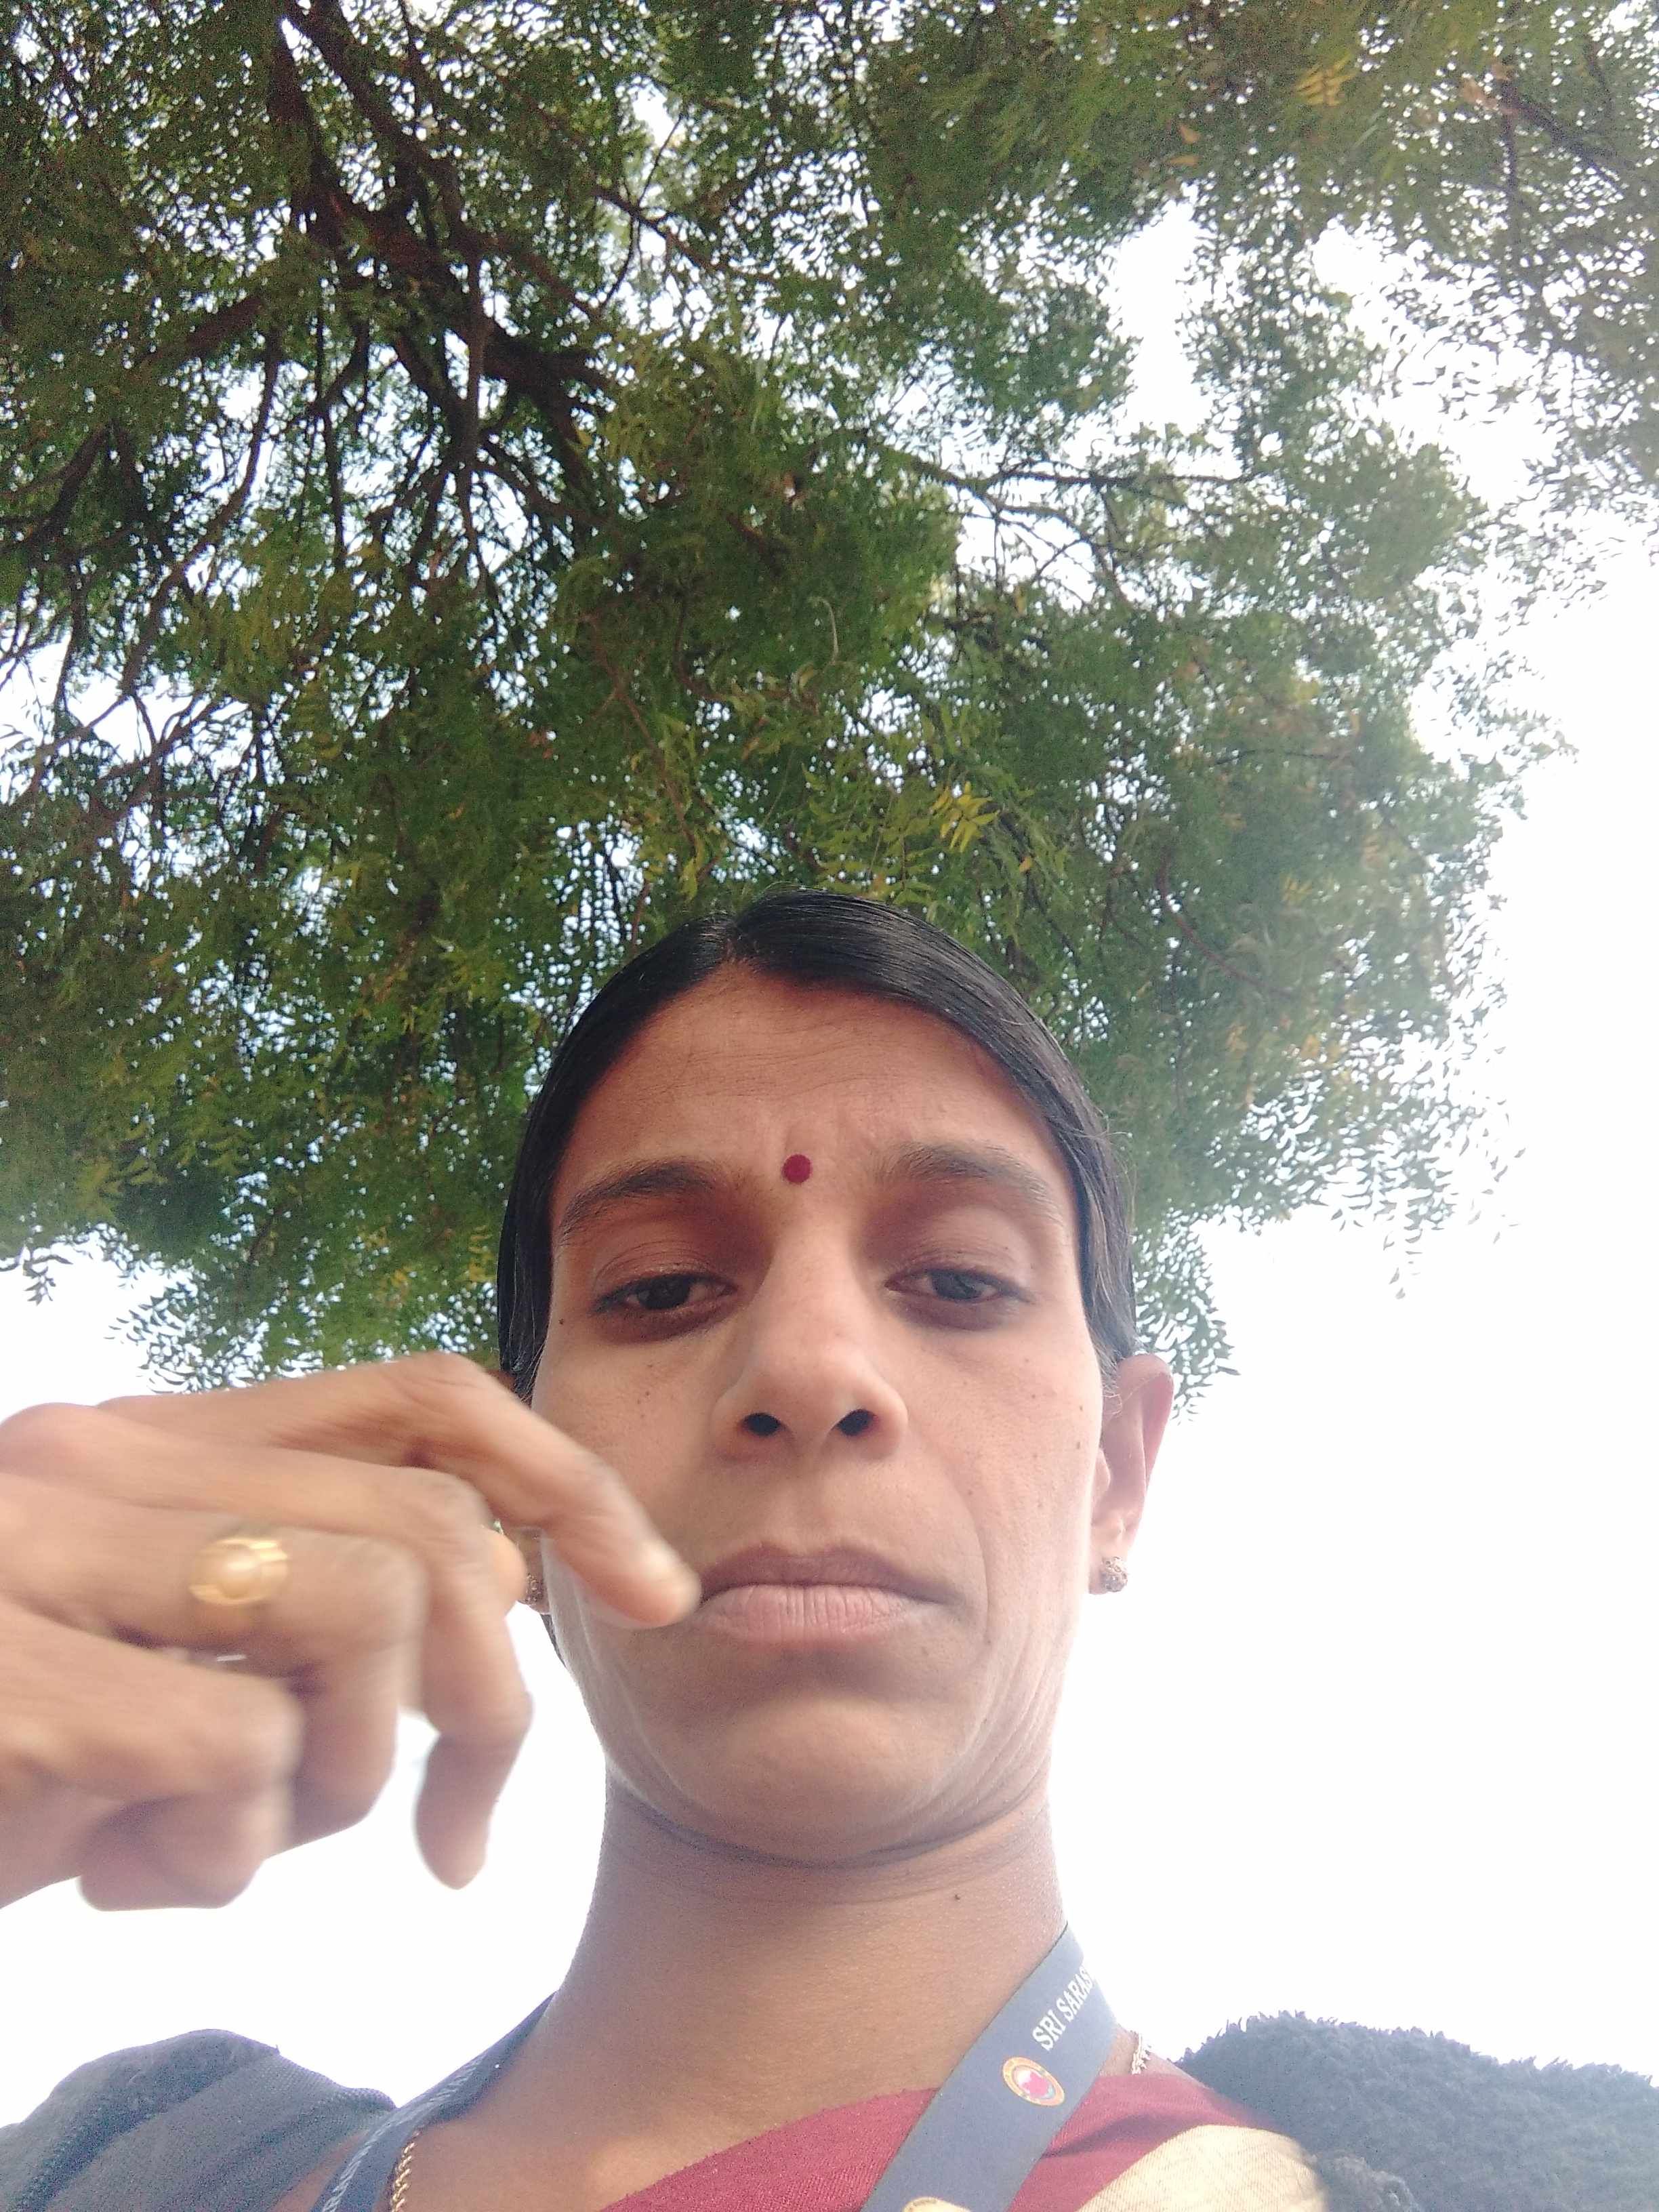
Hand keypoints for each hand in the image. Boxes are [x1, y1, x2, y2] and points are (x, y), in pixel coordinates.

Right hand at [0, 1354, 699, 1909]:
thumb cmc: (3, 1755)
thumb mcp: (160, 1656)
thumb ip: (295, 1601)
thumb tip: (506, 1590)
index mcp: (150, 1437)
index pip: (425, 1397)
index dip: (568, 1487)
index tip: (655, 1597)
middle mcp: (95, 1455)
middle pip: (433, 1529)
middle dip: (498, 1705)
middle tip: (457, 1838)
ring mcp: (32, 1549)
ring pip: (366, 1618)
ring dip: (346, 1782)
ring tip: (231, 1841)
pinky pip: (238, 1755)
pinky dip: (226, 1858)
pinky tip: (130, 1881)